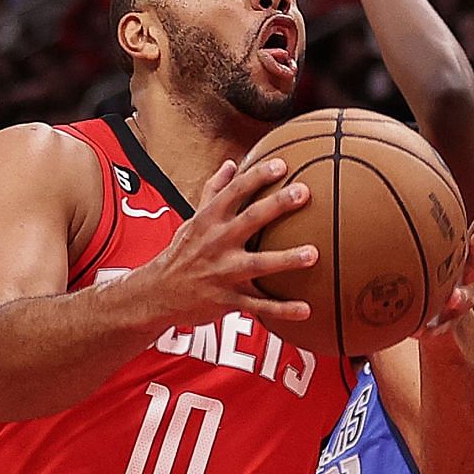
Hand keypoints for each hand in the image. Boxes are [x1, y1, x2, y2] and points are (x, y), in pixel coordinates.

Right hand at [141, 156, 318, 331]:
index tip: (281, 164)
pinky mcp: (229, 300)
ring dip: (286, 259)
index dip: (257, 176)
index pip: (234, 192)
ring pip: (259, 265)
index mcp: (210, 220)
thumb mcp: (194, 219)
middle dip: (277, 205)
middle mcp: (217, 243)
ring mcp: (224, 273)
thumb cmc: (182, 252)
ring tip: (314, 254)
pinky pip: (259, 306)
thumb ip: (213, 191)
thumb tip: (231, 164)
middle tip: (303, 192)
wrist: (159, 293)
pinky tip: (307, 309)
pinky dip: (282, 310)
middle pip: (250, 219)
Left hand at [419, 197, 473, 335]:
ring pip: (463, 301)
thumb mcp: (429, 257)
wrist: (430, 324)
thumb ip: (425, 231)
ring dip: (461, 298)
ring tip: (457, 297)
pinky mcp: (439, 328)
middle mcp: (464, 282)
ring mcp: (454, 306)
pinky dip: (431, 330)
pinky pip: (437, 331)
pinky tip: (421, 332)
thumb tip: (414, 184)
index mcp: (463, 263)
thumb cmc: (430, 282)